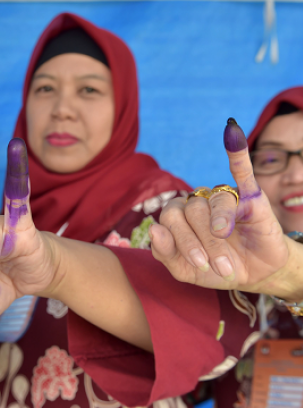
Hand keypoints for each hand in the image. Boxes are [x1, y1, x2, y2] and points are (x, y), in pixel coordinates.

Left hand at [149, 119, 294, 297]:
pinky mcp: (250, 197)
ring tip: (228, 253)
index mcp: (179, 217)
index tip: (198, 265)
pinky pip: (242, 171)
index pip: (169, 218)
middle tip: (217, 266)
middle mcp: (198, 203)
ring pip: (213, 203)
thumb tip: (153, 229)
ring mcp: (222, 199)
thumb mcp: (184, 270)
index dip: (182, 241)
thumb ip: (164, 253)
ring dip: (219, 230)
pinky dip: (237, 152)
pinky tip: (232, 132)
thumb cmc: (214, 269)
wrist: (253, 275)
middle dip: (202, 242)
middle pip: (191, 211)